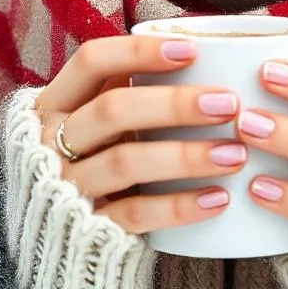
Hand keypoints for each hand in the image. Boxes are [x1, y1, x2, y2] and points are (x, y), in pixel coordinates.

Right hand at [34, 36, 246, 234]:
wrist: (55, 238)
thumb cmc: (88, 158)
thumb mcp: (92, 119)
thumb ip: (124, 88)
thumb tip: (194, 53)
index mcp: (54, 103)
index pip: (92, 61)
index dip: (139, 51)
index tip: (192, 50)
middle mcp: (52, 141)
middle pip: (112, 110)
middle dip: (174, 104)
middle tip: (228, 104)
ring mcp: (67, 187)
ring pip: (126, 162)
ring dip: (186, 156)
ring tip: (235, 154)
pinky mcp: (88, 228)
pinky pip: (135, 214)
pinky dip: (179, 206)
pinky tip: (218, 198)